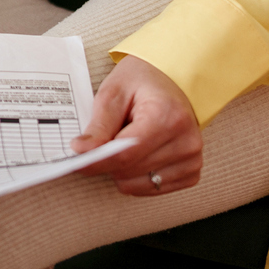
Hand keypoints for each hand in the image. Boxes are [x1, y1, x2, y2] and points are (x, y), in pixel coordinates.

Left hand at [72, 54, 203, 195]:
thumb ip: (99, 125)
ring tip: (129, 140)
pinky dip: (137, 175)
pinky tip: (141, 152)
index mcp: (167, 117)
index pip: (126, 153)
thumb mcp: (113, 93)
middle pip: (130, 170)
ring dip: (123, 168)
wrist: (171, 80)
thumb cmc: (141, 82)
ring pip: (137, 185)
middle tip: (108, 135)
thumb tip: (81, 151)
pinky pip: (151, 188)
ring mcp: (192, 160)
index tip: (76, 161)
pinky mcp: (191, 173)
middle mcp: (186, 142)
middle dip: (108, 159)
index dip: (97, 161)